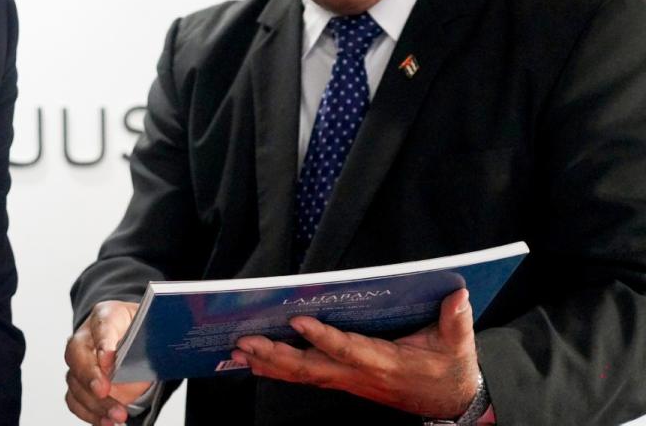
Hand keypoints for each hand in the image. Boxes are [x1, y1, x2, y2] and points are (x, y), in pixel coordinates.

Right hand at [64, 300, 151, 424]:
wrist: (132, 337)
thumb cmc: (140, 330)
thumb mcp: (151, 327)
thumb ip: (151, 338)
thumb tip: (158, 355)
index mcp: (106, 315)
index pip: (102, 325)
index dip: (104, 343)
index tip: (110, 361)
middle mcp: (86, 336)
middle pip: (77, 354)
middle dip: (90, 375)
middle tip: (104, 390)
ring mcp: (79, 360)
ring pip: (75, 381)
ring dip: (94, 402)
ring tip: (117, 415)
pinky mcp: (78, 382)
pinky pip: (74, 399)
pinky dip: (89, 413)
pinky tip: (106, 421)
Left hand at [232, 287, 479, 418]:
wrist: (450, 402)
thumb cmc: (449, 368)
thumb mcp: (458, 345)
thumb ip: (455, 320)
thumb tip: (457, 293)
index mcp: (385, 363)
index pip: (348, 349)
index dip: (323, 338)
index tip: (299, 321)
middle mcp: (360, 375)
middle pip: (312, 368)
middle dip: (277, 356)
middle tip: (246, 342)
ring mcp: (349, 381)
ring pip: (303, 375)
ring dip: (269, 364)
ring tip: (239, 352)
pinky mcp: (343, 381)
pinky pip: (306, 378)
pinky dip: (278, 370)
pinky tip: (254, 363)